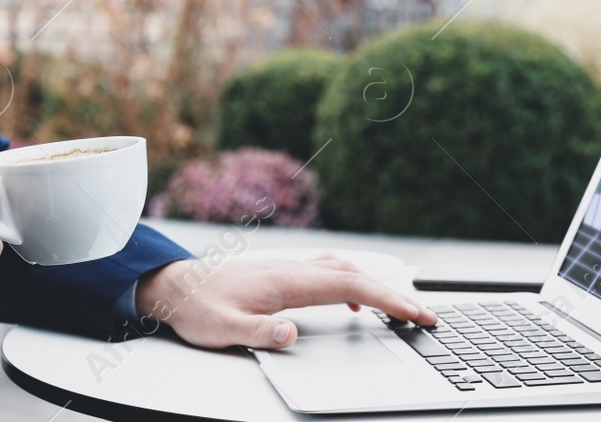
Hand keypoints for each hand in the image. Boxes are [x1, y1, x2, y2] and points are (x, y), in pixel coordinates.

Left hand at [134, 254, 436, 349]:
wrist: (175, 285)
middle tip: (425, 314)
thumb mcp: (222, 330)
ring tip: (401, 307)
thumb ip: (258, 333)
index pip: (349, 286)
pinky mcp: (282, 271)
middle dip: (394, 292)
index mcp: (286, 281)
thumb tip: (291, 333)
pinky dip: (353, 282)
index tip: (416, 312)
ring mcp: (288, 267)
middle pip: (355, 274)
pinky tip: (354, 301)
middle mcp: (292, 268)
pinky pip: (329, 271)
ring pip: (344, 269)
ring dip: (376, 285)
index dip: (387, 298)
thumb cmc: (198, 308)